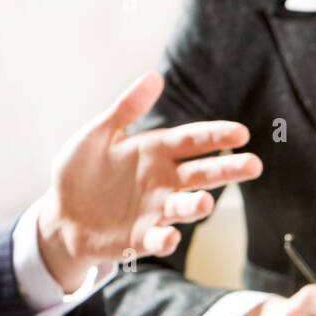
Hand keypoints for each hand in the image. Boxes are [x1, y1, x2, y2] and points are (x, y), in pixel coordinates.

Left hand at [36, 72, 262, 291]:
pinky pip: (157, 239)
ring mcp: (155, 211)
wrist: (61, 215)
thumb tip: (154, 76)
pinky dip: (164, 239)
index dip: (215, 136)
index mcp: (155, 152)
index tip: (240, 133)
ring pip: (184, 208)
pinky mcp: (141, 239)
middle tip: (254, 166)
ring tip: (203, 202)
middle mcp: (162, 182)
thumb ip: (125, 109)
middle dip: (227, 170)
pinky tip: (168, 236)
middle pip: (201, 174)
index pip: (192, 141)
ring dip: (195, 206)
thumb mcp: (97, 134)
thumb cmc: (80, 173)